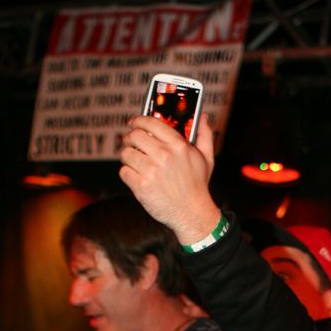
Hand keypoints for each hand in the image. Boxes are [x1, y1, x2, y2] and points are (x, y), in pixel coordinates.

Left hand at [119, 113, 219, 245]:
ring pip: (126, 153)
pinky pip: (124, 172)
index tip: (134, 123)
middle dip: (129, 138)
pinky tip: (135, 176)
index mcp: (178, 145)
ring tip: (133, 161)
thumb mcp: (206, 158)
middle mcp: (164, 155)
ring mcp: (151, 171)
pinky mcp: (141, 186)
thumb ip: (204, 135)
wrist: (192, 213)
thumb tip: (204, 117)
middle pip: (134, 136)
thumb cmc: (197, 186)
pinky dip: (127, 173)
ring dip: (127, 156)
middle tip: (130, 143)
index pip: (151, 123)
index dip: (138, 121)